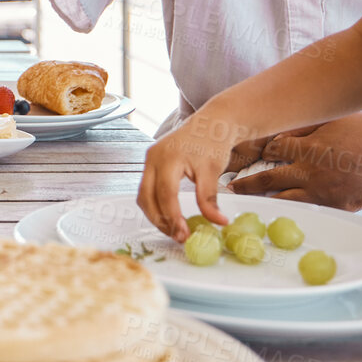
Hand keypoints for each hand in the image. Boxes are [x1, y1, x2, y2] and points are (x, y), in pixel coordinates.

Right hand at [138, 108, 249, 240]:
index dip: (173, 217)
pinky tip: (170, 216)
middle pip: (147, 197)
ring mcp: (149, 161)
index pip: (165, 194)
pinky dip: (155, 205)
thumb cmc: (212, 143)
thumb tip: (218, 223)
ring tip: (175, 230)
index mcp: (168, 157)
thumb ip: (210, 198)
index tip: (185, 234)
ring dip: (155, 215)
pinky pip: (146, 189)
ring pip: (143, 196)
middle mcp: (153, 158)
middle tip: (179, 237)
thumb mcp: (213, 171)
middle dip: (160, 220)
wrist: (210, 124)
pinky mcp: (151, 164)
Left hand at [229, 115, 361, 209]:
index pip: (270, 151)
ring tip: (248, 205)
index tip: (242, 155)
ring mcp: (323, 192)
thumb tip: (281, 129)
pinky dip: (295, 211)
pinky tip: (283, 214)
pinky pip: (310, 210)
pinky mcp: (337, 207)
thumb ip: (306, 127)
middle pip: (267, 179)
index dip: (256, 152)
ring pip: (284, 200)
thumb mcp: (334, 120)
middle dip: (245, 184)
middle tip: (230, 188)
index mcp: (307, 147)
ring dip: (264, 202)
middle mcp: (310, 171)